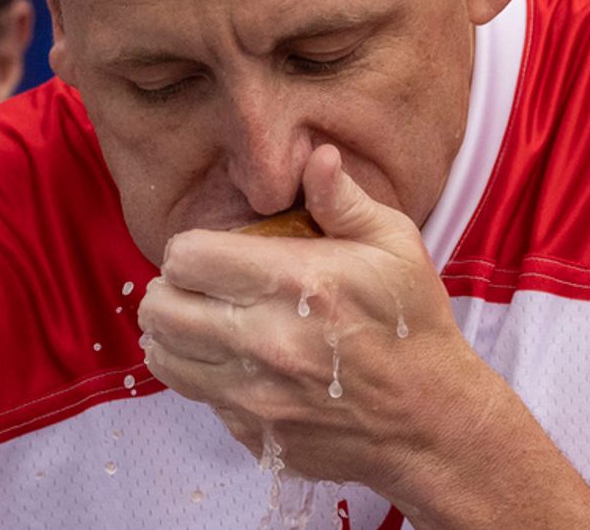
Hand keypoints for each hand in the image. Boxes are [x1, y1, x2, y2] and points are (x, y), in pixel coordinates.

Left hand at [137, 144, 491, 492]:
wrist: (429, 422)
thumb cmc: (413, 324)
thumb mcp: (395, 245)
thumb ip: (343, 199)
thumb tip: (316, 157)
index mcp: (295, 281)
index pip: (186, 258)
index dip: (190, 249)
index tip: (211, 253)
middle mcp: (265, 340)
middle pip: (160, 309)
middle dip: (170, 290)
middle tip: (195, 287)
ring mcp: (254, 395)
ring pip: (163, 357)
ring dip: (173, 334)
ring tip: (202, 321)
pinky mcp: (251, 433)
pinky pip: (195, 396)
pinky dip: (202, 376)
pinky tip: (235, 363)